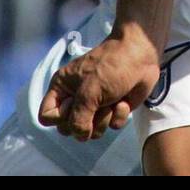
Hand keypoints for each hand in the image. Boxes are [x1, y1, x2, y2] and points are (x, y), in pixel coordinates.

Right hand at [38, 27, 160, 141]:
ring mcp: (95, 106)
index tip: (74, 105)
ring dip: (105, 118)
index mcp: (62, 88)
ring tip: (112, 99)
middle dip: (86, 120)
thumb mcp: (89, 91)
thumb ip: (78, 118)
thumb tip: (80, 136)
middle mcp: (76, 99)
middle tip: (96, 103)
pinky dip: (119, 115)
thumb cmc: (112, 65)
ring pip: (91, 131)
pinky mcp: (113, 109)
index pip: (47, 117)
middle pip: (68, 129)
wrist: (142, 54)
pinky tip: (124, 100)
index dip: (60, 118)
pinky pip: (111, 126)